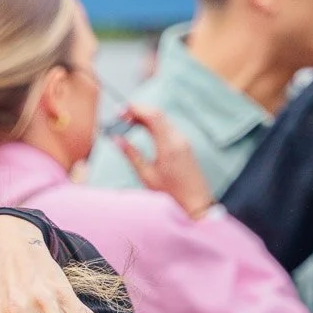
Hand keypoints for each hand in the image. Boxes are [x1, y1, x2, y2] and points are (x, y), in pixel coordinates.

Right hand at [114, 106, 214, 220]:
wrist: (195, 202)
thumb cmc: (170, 194)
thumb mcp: (147, 175)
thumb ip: (131, 154)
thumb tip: (116, 139)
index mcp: (168, 146)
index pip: (152, 116)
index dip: (135, 109)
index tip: (121, 111)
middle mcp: (178, 139)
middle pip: (158, 114)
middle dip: (139, 110)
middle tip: (122, 115)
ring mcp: (183, 141)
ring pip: (164, 119)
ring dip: (146, 116)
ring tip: (129, 122)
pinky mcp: (185, 144)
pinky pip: (168, 127)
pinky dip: (155, 124)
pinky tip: (144, 129)